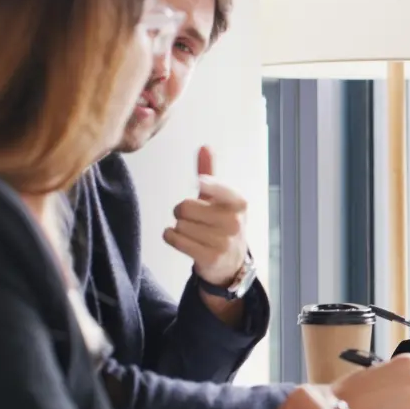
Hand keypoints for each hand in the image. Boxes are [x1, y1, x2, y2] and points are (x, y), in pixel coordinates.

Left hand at [164, 146, 249, 289]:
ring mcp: (223, 241)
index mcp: (239, 203)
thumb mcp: (219, 199)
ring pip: (178, 224)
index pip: (210, 185)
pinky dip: (171, 237)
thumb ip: (209, 173)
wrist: (230, 262)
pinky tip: (182, 239)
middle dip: (182, 212)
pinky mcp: (209, 257)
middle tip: (194, 218)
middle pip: (184, 206)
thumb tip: (205, 146)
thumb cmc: (221, 224)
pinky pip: (174, 238)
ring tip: (193, 232)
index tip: (202, 186)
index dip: (204, 186)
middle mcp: (234, 222)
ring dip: (179, 227)